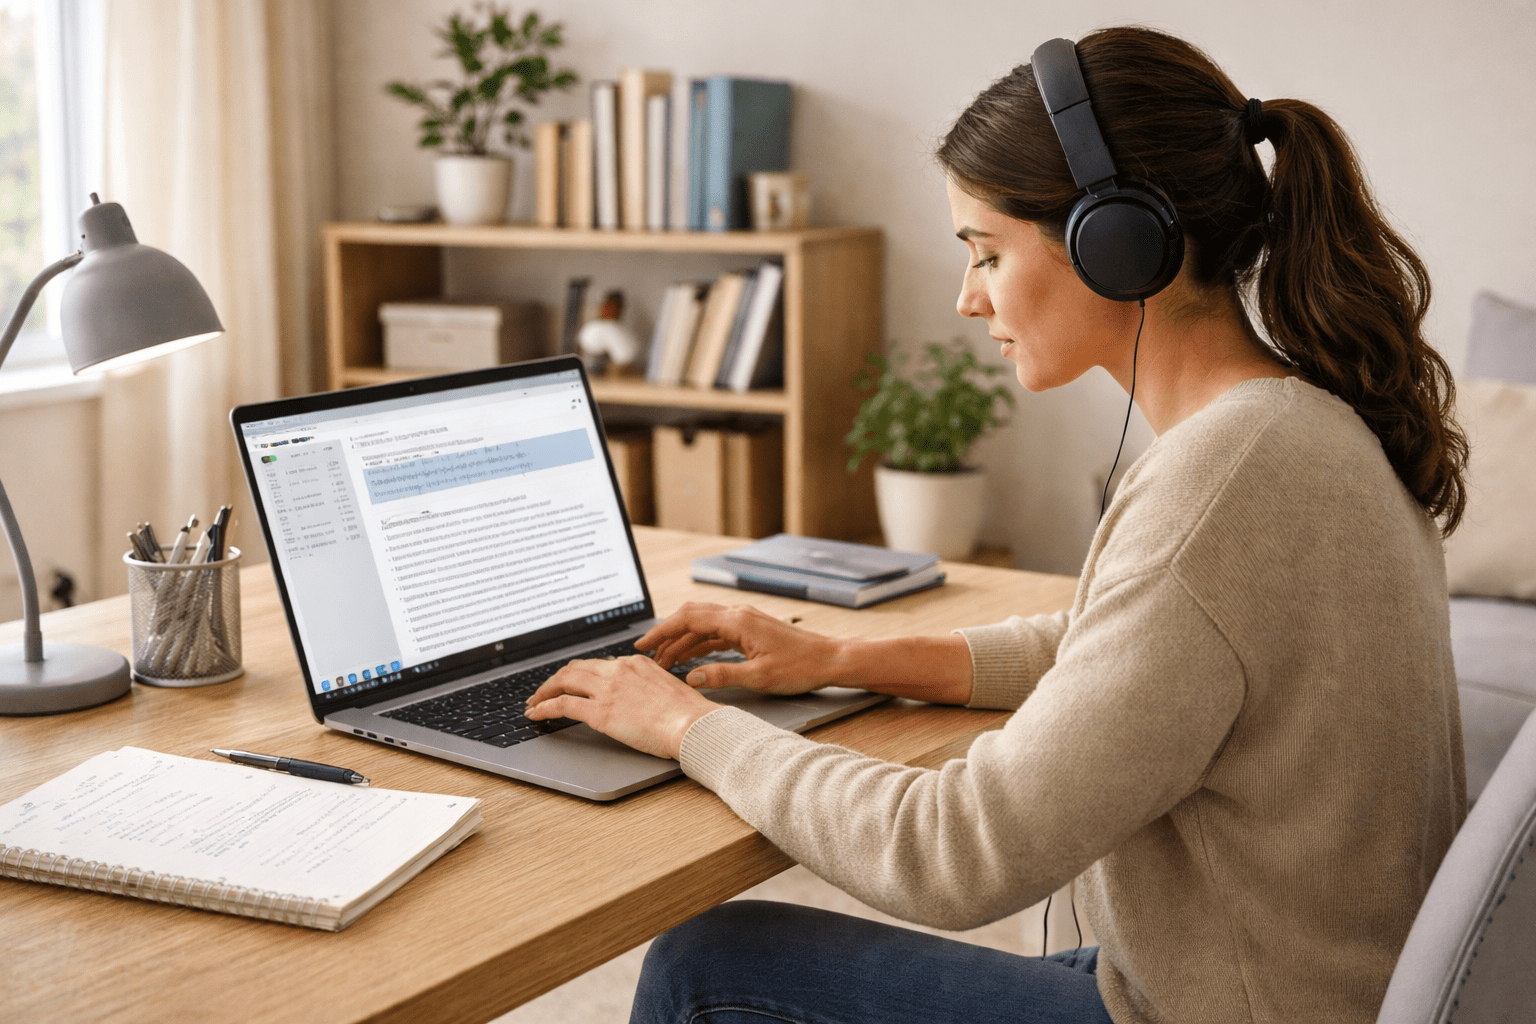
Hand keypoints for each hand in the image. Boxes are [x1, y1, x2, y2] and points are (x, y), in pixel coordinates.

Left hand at [524, 655, 720, 759]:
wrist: (691, 724)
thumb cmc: (688, 714)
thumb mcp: (668, 688)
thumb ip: (649, 685)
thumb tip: (641, 697)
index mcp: (635, 663)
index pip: (599, 664)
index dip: (581, 674)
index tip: (573, 682)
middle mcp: (618, 670)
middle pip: (577, 668)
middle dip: (557, 678)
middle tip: (545, 690)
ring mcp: (607, 689)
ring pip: (564, 681)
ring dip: (545, 691)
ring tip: (534, 701)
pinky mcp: (599, 712)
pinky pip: (561, 704)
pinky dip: (544, 708)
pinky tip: (536, 714)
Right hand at [635, 602, 848, 695]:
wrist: (830, 660)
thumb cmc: (800, 667)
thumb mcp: (759, 678)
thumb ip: (721, 676)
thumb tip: (690, 677)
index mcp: (737, 621)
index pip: (688, 619)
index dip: (662, 632)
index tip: (643, 645)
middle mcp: (738, 615)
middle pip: (692, 617)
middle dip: (667, 635)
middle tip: (648, 654)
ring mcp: (745, 621)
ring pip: (704, 625)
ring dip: (683, 641)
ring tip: (665, 662)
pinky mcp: (751, 631)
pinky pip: (717, 633)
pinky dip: (700, 644)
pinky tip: (691, 659)